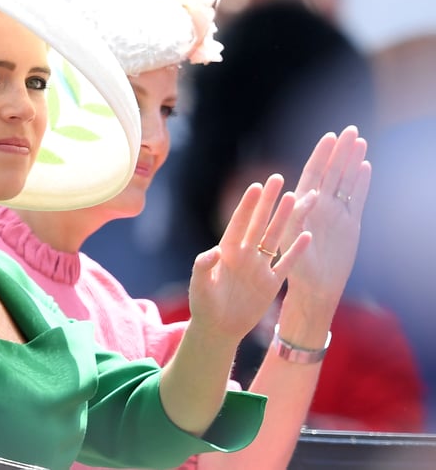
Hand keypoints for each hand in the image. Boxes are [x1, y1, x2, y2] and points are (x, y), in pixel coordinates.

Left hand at [188, 174, 312, 341]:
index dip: (247, 206)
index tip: (256, 186)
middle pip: (259, 223)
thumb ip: (203, 266)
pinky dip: (297, 251)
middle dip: (267, 202)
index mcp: (226, 250)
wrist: (218, 328)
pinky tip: (308, 235)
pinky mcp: (271, 283)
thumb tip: (214, 252)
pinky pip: (286, 263)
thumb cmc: (203, 304)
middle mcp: (244, 254)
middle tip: (277, 178)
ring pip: (274, 237)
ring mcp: (259, 267)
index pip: (238, 223)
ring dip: (284, 219)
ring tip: (295, 197)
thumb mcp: (199, 284)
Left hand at [283, 125, 371, 305]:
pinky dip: (362, 183)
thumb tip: (307, 194)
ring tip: (360, 141)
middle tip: (350, 130)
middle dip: (340, 152)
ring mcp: (336, 214)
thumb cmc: (295, 267)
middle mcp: (319, 206)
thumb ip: (295, 217)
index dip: (320, 156)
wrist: (315, 289)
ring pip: (346, 182)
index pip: (312, 175)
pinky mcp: (350, 225)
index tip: (329, 137)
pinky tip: (365, 166)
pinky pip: (357, 199)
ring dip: (352, 162)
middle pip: (331, 173)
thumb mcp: (290, 240)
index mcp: (302, 207)